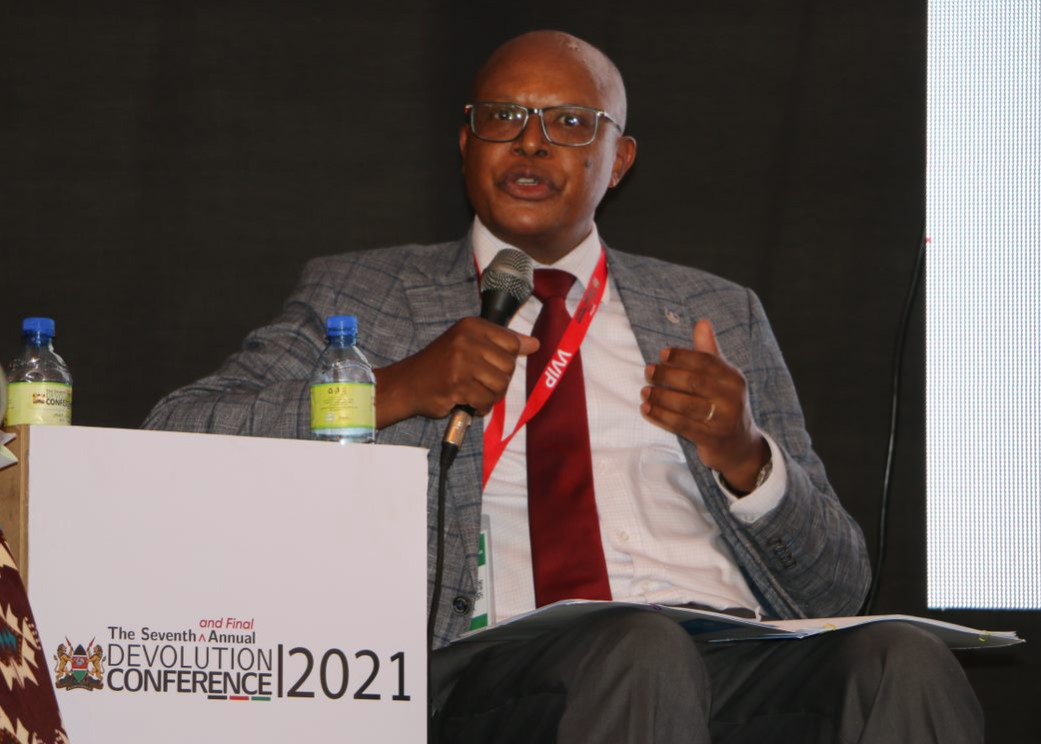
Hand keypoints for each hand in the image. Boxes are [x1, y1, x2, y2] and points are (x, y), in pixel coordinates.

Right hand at [374, 317, 537, 428]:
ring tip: (475, 393)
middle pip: (509, 365)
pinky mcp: (458, 386)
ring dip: (491, 395)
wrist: (407, 384)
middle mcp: (467, 340)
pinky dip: (481, 407)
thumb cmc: (440, 364)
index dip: (506, 360)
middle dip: (499, 380)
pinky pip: (486, 401)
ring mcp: (462, 363)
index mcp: (472, 326)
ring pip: (500, 385)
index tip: (489, 365)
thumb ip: (501, 342)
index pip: (512, 343)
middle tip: (481, 382)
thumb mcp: (468, 343)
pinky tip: (469, 402)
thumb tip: (534, 344)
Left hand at [641, 319, 769, 493]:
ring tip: (644, 391)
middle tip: (648, 371)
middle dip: (668, 375)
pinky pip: (681, 426)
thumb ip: (709, 353)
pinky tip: (647, 409)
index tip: (662, 354)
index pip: (707, 362)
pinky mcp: (711, 439)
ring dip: (661, 397)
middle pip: (695, 382)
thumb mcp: (722, 379)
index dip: (683, 356)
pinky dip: (661, 416)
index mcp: (733, 379)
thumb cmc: (724, 405)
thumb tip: (702, 323)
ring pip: (686, 405)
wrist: (740, 446)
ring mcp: (722, 420)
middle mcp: (731, 398)